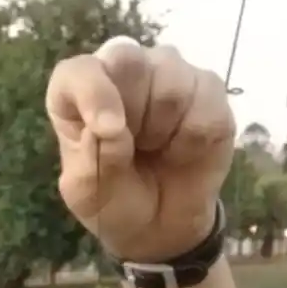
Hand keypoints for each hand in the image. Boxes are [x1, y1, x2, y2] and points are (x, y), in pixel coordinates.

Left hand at [46, 37, 235, 262]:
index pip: (78, 71)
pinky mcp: (208, 89)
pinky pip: (206, 103)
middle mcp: (124, 70)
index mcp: (79, 93)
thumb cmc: (115, 201)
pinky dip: (194, 139)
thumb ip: (92, 160)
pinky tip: (184, 151)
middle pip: (128, 62)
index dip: (92, 92)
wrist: (161, 225)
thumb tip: (112, 128)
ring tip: (157, 150)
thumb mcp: (90, 194)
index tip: (107, 130)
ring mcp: (169, 73)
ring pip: (171, 83)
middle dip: (133, 113)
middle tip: (134, 149)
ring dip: (163, 131)